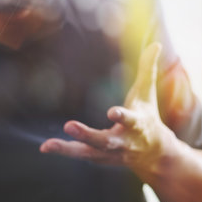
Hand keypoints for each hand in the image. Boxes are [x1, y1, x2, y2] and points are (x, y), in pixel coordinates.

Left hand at [40, 43, 178, 174]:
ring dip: (67, 149)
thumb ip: (148, 69)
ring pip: (88, 151)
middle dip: (88, 135)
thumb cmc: (147, 117)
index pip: (131, 120)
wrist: (155, 155)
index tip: (112, 112)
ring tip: (48, 145)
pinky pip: (79, 154)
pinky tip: (45, 147)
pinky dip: (63, 151)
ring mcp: (109, 153)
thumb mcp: (148, 94)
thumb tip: (156, 44)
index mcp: (137, 125)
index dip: (123, 117)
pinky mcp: (98, 158)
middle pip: (105, 141)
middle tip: (69, 126)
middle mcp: (123, 142)